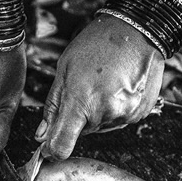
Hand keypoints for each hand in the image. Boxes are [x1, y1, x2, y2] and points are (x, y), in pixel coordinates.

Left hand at [37, 14, 164, 159]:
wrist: (137, 30)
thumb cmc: (98, 44)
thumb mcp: (65, 69)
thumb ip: (53, 106)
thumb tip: (42, 136)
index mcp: (81, 101)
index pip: (62, 145)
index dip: (52, 150)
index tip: (49, 147)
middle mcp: (105, 112)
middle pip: (82, 132)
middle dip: (79, 117)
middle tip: (86, 88)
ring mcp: (125, 114)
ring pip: (100, 126)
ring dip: (98, 113)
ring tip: (104, 84)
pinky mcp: (139, 114)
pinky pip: (118, 120)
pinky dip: (115, 109)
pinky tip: (117, 87)